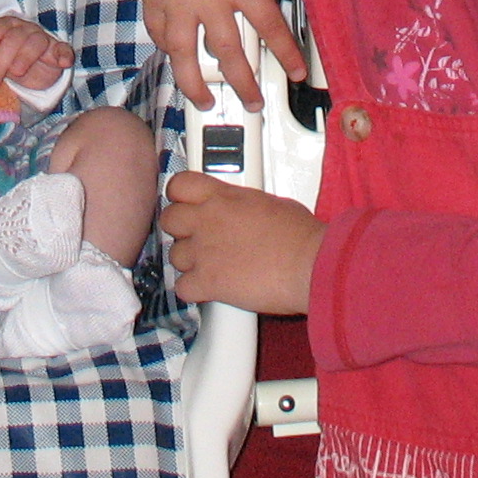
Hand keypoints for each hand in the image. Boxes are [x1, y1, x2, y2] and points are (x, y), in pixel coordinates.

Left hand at [0, 16, 73, 91]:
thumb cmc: (9, 60)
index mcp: (7, 26)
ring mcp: (43, 38)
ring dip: (24, 57)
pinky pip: (63, 49)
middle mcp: (25, 28)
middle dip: (0, 60)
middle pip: (13, 38)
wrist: (34, 70)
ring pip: (34, 42)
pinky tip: (64, 62)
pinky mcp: (58, 51)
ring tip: (16, 72)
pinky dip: (64, 54)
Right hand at [128, 0, 302, 110]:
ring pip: (186, 57)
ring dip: (197, 85)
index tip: (296, 72)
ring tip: (206, 101)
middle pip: (230, 55)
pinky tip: (177, 58)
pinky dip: (168, 50)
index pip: (270, 29)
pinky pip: (159, 34)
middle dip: (245, 85)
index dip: (288, 54)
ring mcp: (177, 2)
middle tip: (254, 102)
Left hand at [158, 171, 320, 312]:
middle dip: (180, 229)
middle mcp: (207, 220)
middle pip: (169, 219)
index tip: (185, 203)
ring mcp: (203, 251)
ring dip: (188, 262)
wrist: (309, 265)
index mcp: (223, 196)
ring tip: (209, 266)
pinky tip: (208, 290)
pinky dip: (193, 291)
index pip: (179, 185)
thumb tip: (244, 214)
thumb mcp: (270, 202)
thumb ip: (244, 205)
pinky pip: (182, 288)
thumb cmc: (300, 235)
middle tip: (196, 237)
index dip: (179, 196)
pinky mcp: (208, 282)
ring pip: (173, 256)